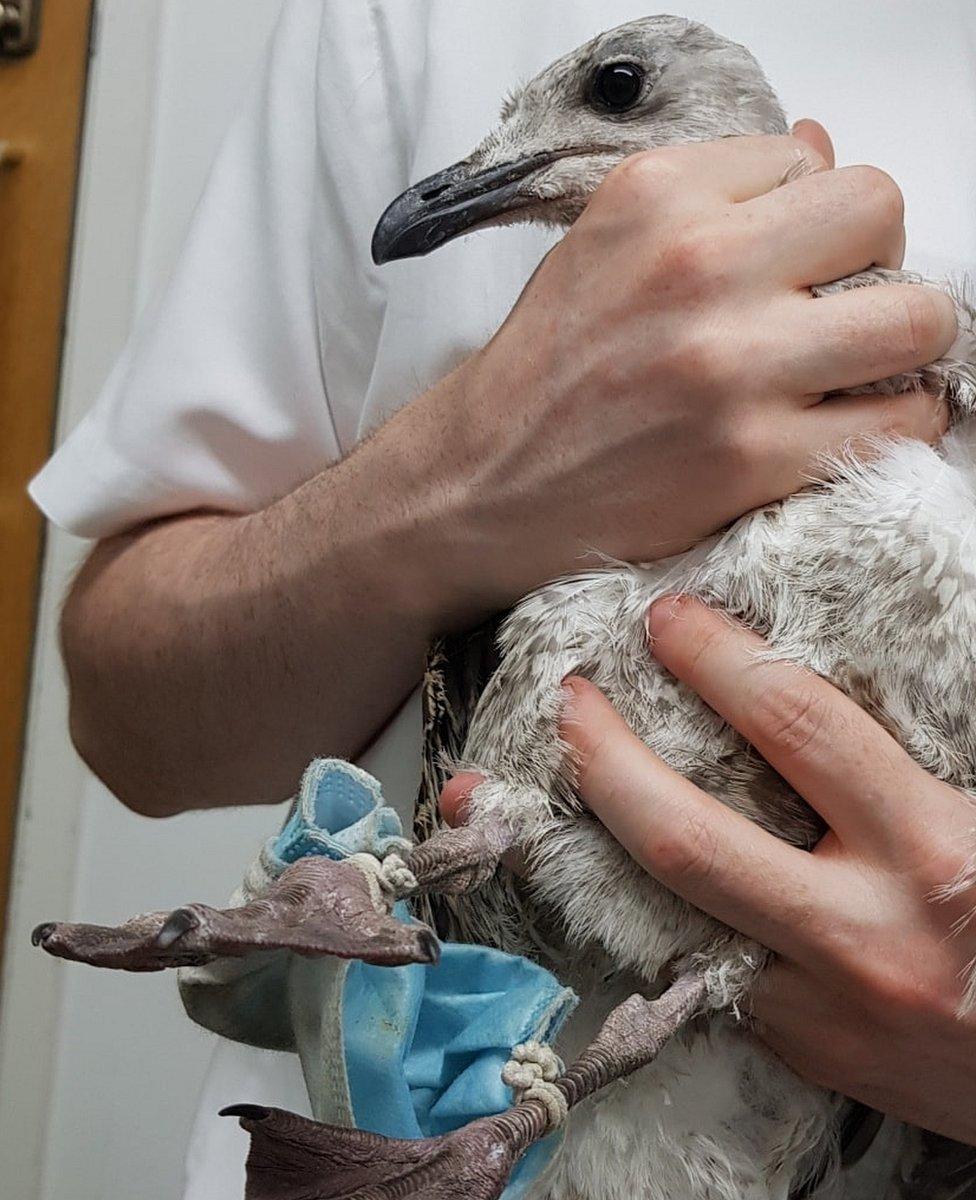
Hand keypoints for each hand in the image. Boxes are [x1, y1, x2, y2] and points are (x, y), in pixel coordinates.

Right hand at [434, 121, 951, 610]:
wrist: (481, 486)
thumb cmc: (542, 373)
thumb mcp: (603, 246)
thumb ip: (711, 195)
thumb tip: (817, 150)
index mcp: (657, 199)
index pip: (810, 161)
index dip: (806, 219)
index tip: (783, 267)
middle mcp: (695, 268)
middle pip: (879, 212)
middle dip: (874, 261)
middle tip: (839, 307)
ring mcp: (729, 367)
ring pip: (916, 320)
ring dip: (902, 345)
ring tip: (857, 370)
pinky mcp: (751, 458)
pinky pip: (898, 423)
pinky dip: (893, 426)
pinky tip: (846, 427)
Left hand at [547, 595, 975, 1144]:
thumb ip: (902, 766)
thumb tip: (792, 700)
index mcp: (932, 851)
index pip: (798, 727)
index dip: (718, 660)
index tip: (666, 619)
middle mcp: (864, 934)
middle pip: (691, 839)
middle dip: (610, 762)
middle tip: (568, 702)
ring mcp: (821, 1007)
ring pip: (670, 916)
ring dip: (600, 848)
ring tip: (553, 784)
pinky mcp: (802, 1050)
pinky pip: (708, 964)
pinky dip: (666, 910)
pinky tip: (630, 871)